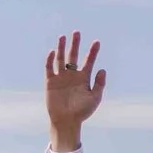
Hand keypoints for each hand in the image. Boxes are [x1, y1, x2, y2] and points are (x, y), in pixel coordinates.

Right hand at [44, 33, 104, 151]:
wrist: (67, 121)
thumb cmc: (82, 111)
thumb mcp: (94, 98)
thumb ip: (99, 84)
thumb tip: (102, 69)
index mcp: (84, 78)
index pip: (89, 61)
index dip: (93, 51)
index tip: (97, 42)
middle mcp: (72, 75)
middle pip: (73, 56)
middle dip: (75, 44)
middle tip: (77, 32)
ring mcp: (61, 77)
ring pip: (61, 59)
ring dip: (62, 48)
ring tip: (63, 37)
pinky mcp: (50, 82)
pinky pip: (50, 68)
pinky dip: (50, 60)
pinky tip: (53, 52)